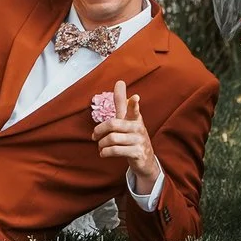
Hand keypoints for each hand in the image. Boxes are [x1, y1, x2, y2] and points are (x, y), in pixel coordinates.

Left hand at [93, 79, 161, 196]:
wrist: (145, 159)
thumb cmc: (132, 135)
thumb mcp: (128, 119)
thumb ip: (122, 102)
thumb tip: (119, 82)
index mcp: (135, 118)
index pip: (134, 109)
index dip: (134, 104)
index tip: (135, 97)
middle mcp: (138, 128)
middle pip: (113, 124)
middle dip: (99, 130)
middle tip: (94, 136)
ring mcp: (138, 141)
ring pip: (112, 139)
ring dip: (102, 144)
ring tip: (101, 146)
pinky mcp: (137, 153)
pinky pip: (115, 150)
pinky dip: (105, 152)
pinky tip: (104, 153)